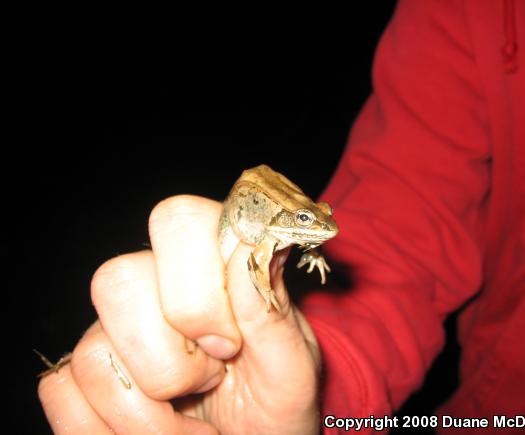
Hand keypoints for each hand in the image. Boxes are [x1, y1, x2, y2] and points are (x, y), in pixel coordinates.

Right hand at [38, 195, 320, 433]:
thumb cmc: (274, 406)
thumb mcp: (290, 367)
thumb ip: (270, 309)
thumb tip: (247, 240)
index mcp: (211, 265)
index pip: (177, 220)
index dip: (197, 289)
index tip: (229, 345)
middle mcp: (154, 287)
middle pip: (117, 280)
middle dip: (171, 359)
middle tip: (211, 381)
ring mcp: (112, 331)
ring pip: (92, 352)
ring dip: (148, 416)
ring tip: (188, 419)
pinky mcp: (80, 377)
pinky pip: (63, 393)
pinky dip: (109, 431)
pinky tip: (156, 430)